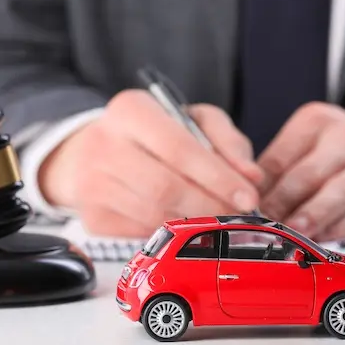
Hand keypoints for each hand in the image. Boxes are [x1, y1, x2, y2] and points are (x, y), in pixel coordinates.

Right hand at [38, 90, 262, 236]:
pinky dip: (170, 233)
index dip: (218, 177)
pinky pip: (141, 233)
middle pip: (165, 187)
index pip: (179, 148)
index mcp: (131, 110)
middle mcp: (104, 144)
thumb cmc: (155, 134)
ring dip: (193, 224)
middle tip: (236, 215)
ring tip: (217, 220)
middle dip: (209, 205)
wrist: (96, 150)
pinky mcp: (92, 216)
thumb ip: (228, 141)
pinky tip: (185, 225)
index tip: (248, 196)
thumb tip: (252, 177)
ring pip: (154, 215)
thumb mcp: (194, 120)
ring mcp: (92, 184)